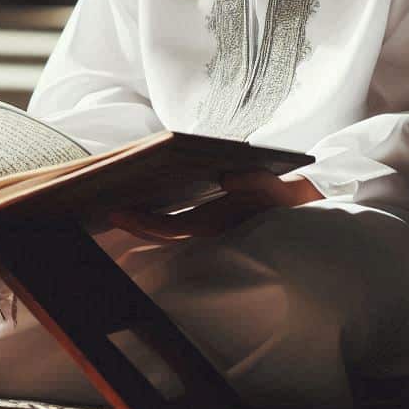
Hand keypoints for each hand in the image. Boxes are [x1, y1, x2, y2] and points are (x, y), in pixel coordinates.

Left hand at [108, 171, 322, 242]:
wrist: (303, 205)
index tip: (118, 213)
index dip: (144, 223)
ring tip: (115, 204)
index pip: (171, 228)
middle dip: (134, 223)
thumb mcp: (276, 187)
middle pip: (161, 231)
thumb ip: (255, 181)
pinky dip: (156, 214)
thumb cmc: (286, 196)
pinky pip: (176, 219)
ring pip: (166, 227)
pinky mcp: (209, 218)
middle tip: (105, 210)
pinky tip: (141, 199)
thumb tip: (228, 177)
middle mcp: (207, 227)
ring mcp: (206, 223)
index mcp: (217, 223)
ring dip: (141, 220)